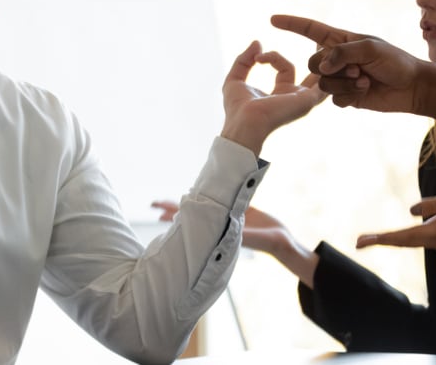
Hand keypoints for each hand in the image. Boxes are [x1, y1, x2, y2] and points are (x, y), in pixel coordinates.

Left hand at [150, 200, 318, 286]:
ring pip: (200, 206)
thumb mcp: (256, 237)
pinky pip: (216, 201)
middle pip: (189, 213)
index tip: (158, 215)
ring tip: (169, 198)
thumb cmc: (269, 241)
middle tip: (152, 204)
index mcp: (218, 231)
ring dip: (186, 202)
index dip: (175, 216)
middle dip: (171, 208)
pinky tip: (196, 191)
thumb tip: (230, 227)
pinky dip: (206, 195)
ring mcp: (225, 217)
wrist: (283, 243)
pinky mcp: (235, 211)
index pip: (191, 222)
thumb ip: (244, 233)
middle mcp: (217, 224)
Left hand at [219, 40, 325, 154]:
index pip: (282, 66)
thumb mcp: (235, 79)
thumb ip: (244, 60)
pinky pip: (324, 84)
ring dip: (324, 60)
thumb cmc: (238, 108)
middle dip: (317, 57)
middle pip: (310, 72)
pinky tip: (327, 55)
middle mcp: (294, 96)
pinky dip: (327, 70)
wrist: (244, 122)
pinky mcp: (307, 99)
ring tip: (326, 42)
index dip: (272, 56)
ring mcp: (303, 99)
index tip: (257, 58)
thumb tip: (257, 42)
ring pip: (320, 76)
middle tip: (320, 39)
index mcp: (279, 92)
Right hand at [270, 14, 422, 110]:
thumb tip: (321, 67)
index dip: (291, 24)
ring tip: (365, 81)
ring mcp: (339, 78)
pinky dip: (348, 96)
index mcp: (341, 41)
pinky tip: (365, 92)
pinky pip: (332, 99)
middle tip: (356, 70)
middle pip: (312, 63)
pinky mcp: (344, 96)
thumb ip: (342, 53)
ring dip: (344, 84)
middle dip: (331, 69)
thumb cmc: (396, 62)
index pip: (310, 30)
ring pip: (321, 83)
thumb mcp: (370, 49)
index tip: (273, 19)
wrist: (412, 88)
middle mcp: (336, 58)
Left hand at [356, 180, 435, 249]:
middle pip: (404, 241)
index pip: (409, 235)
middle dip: (381, 242)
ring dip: (385, 241)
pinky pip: (411, 238)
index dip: (388, 238)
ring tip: (363, 241)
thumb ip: (435, 204)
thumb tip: (412, 211)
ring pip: (407, 241)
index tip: (370, 240)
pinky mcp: (435, 235)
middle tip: (358, 243)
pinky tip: (382, 238)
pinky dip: (395, 238)